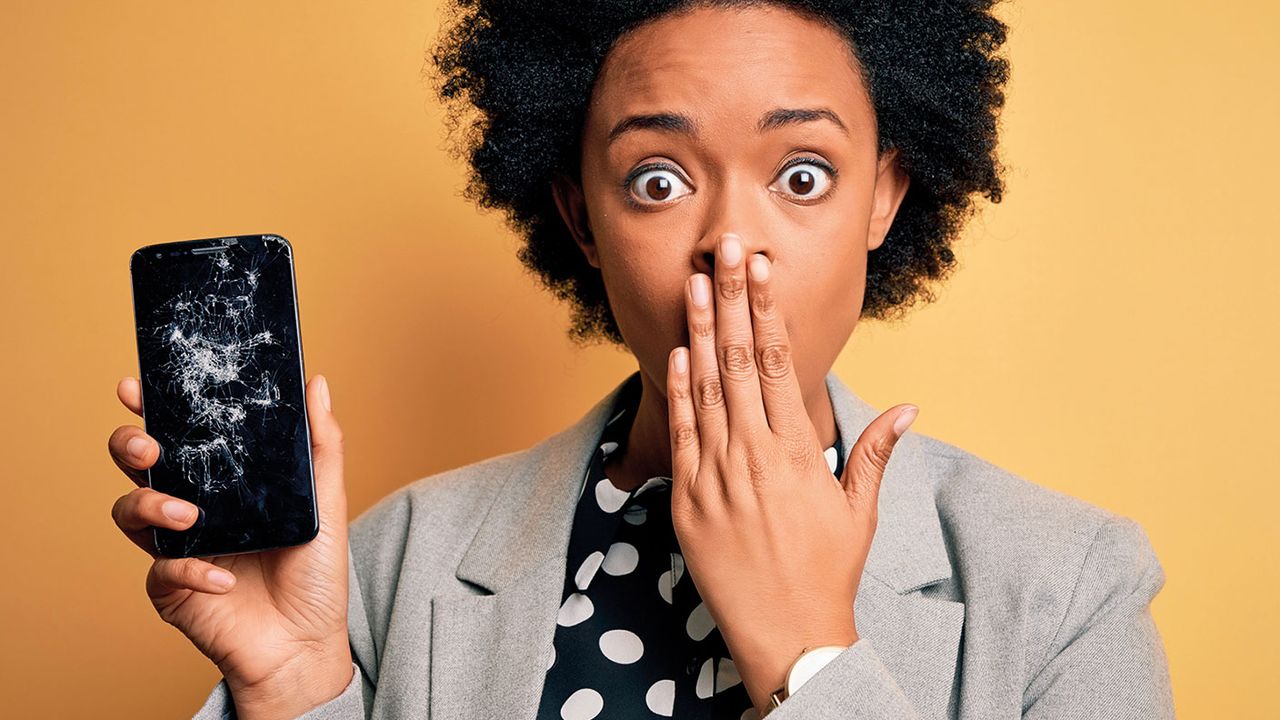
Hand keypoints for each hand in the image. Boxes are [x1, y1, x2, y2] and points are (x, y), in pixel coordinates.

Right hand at [108, 374, 353, 718]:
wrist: (306, 641)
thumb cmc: (314, 571)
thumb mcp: (327, 501)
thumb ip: (320, 444)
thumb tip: (316, 382)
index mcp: (223, 480)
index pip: (180, 433)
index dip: (152, 407)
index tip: (137, 387)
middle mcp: (192, 506)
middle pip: (138, 464)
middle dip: (130, 445)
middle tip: (149, 446)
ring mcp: (176, 546)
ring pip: (130, 510)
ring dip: (151, 504)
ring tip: (190, 515)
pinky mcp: (170, 587)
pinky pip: (161, 569)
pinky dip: (190, 570)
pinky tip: (223, 578)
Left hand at [664, 233, 918, 711]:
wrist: (786, 635)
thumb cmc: (826, 572)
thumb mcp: (858, 512)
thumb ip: (874, 452)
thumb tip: (909, 408)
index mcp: (797, 452)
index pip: (777, 364)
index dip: (766, 311)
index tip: (760, 270)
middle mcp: (754, 456)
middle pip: (737, 361)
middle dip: (729, 301)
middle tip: (721, 252)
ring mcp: (716, 476)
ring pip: (704, 389)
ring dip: (698, 333)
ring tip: (694, 284)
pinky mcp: (687, 501)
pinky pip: (681, 435)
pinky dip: (676, 392)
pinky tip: (675, 352)